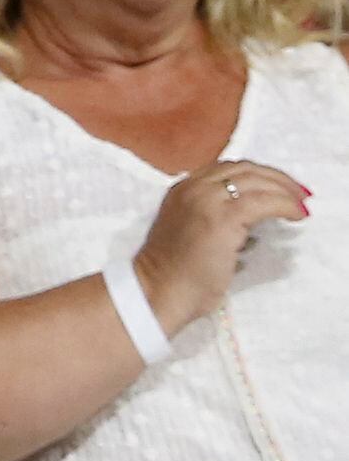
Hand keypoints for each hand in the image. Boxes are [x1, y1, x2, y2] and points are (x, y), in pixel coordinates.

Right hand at [137, 156, 310, 338]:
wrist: (159, 290)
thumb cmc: (176, 272)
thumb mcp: (191, 230)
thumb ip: (214, 215)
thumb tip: (253, 217)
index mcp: (182, 190)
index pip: (228, 169)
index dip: (259, 174)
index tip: (279, 188)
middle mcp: (193, 188)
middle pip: (245, 169)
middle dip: (278, 178)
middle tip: (299, 194)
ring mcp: (207, 200)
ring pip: (257, 181)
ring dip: (286, 190)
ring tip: (301, 205)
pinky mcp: (224, 217)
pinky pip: (266, 201)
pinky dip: (286, 205)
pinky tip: (297, 215)